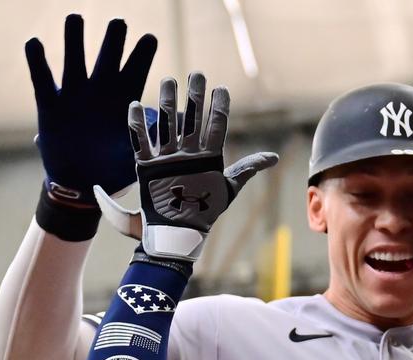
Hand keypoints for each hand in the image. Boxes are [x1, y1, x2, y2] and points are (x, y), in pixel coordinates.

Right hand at [26, 15, 156, 205]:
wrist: (80, 184)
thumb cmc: (113, 169)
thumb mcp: (137, 155)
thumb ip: (151, 137)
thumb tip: (176, 124)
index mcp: (123, 102)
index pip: (136, 72)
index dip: (142, 55)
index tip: (150, 37)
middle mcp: (99, 92)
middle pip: (107, 58)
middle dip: (113, 40)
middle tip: (119, 22)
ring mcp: (73, 95)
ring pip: (74, 60)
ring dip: (74, 40)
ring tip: (75, 17)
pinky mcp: (50, 105)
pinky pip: (42, 80)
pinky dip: (38, 62)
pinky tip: (34, 43)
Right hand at [96, 72, 277, 262]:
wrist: (180, 232)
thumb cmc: (206, 210)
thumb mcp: (230, 187)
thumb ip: (248, 169)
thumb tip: (274, 157)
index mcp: (207, 157)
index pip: (215, 126)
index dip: (219, 107)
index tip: (222, 88)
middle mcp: (187, 153)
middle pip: (192, 119)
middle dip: (195, 96)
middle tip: (197, 75)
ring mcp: (168, 158)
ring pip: (167, 124)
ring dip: (168, 102)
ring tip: (170, 81)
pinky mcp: (147, 167)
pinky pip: (142, 143)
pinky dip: (138, 126)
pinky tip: (138, 106)